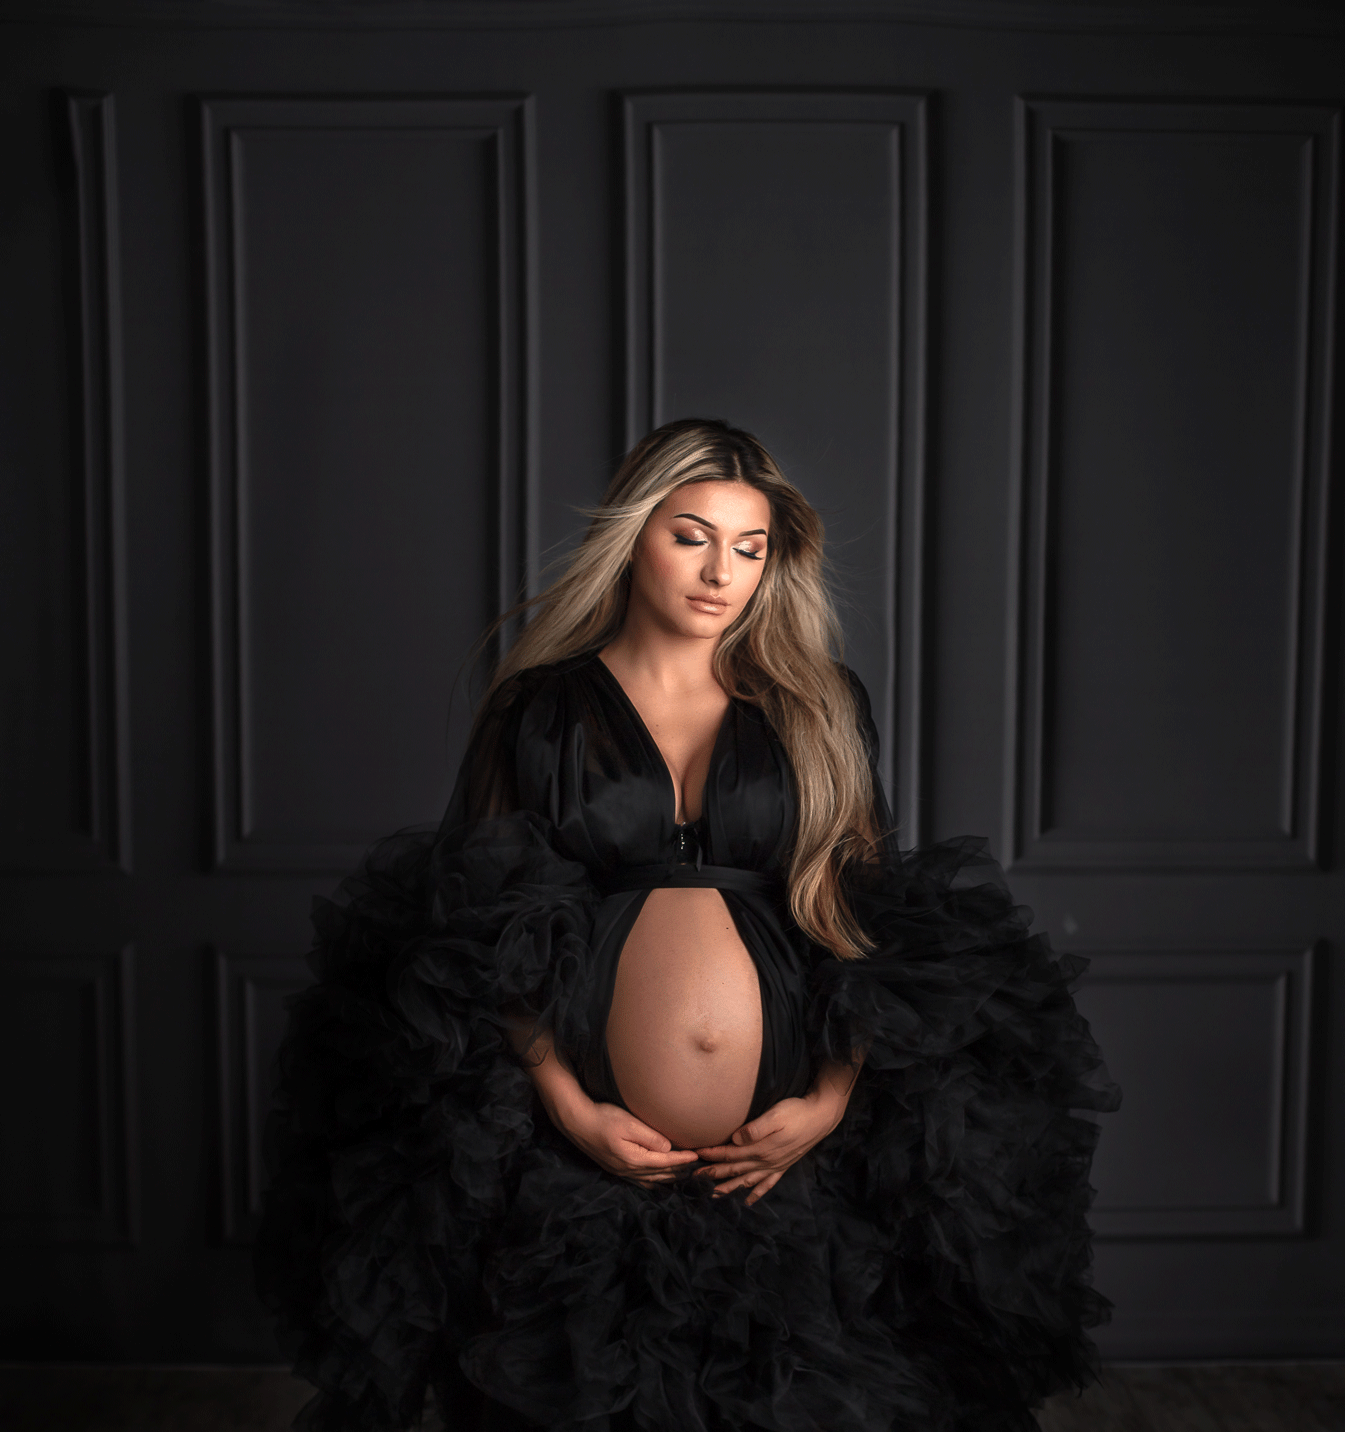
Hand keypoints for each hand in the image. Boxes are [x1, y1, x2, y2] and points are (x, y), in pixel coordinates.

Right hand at [552, 1093, 699, 1186]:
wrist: (577, 1122)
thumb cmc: (603, 1118)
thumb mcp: (629, 1124)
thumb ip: (650, 1137)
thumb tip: (668, 1148)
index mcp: (634, 1159)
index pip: (665, 1162)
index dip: (682, 1159)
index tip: (696, 1155)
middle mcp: (628, 1170)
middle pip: (660, 1174)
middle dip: (678, 1171)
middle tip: (695, 1168)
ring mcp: (620, 1171)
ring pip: (650, 1180)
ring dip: (667, 1178)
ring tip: (681, 1175)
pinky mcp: (615, 1168)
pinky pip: (639, 1180)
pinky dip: (652, 1181)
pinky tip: (656, 1181)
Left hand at [695, 1083, 849, 1204]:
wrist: (821, 1118)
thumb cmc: (796, 1112)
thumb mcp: (776, 1115)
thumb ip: (755, 1129)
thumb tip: (735, 1139)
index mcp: (760, 1148)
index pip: (730, 1153)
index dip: (712, 1154)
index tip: (695, 1154)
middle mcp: (765, 1161)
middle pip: (734, 1170)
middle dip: (713, 1174)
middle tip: (694, 1179)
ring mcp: (774, 1166)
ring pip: (747, 1181)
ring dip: (730, 1188)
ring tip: (714, 1196)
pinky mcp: (783, 1166)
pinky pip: (767, 1185)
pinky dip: (756, 1194)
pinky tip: (749, 1201)